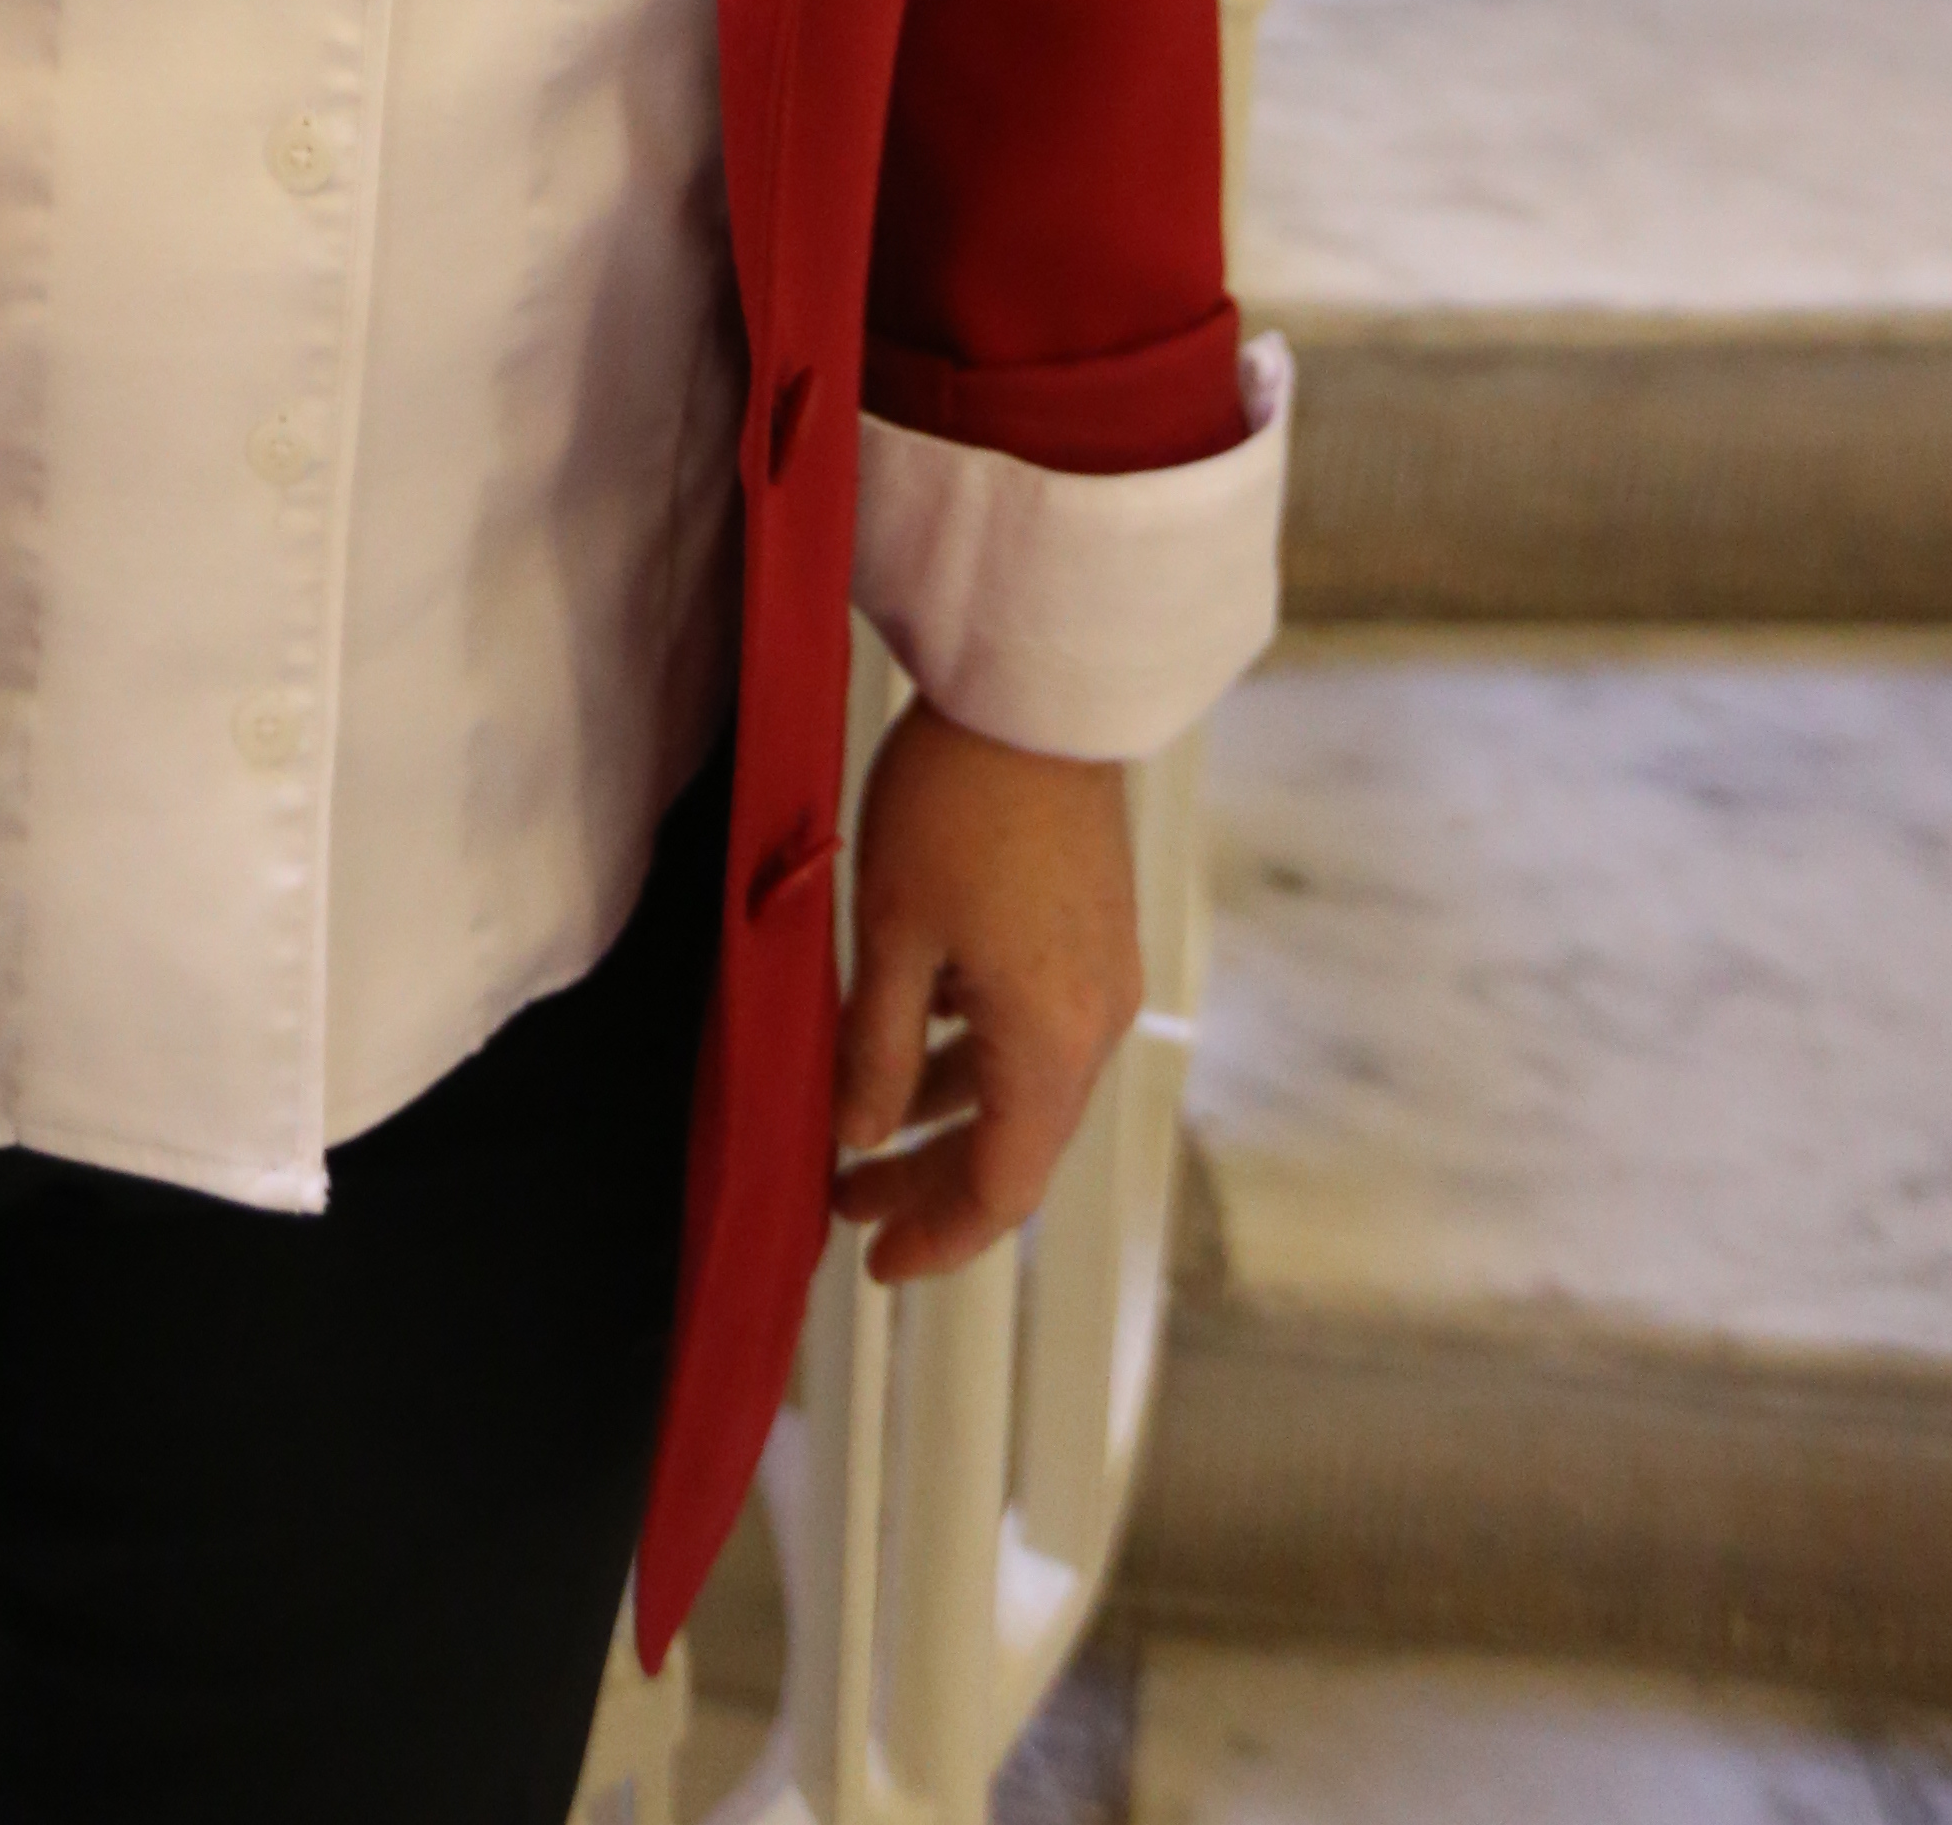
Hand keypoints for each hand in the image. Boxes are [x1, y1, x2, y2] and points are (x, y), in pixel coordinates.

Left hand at [827, 702, 1142, 1285]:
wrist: (1034, 693)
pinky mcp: (1094, 932)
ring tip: (865, 1129)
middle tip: (850, 1205)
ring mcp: (1101, 976)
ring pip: (1025, 1087)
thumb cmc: (957, 805)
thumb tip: (859, 1137)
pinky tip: (918, 1041)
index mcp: (1050, 1043)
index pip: (1000, 1187)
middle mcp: (1093, 1024)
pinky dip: (977, 1057)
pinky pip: (1036, 1030)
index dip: (937, 1234)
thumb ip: (878, 1048)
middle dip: (931, 1182)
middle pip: (1017, 1146)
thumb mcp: (893, 933)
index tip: (875, 1259)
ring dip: (949, 1116)